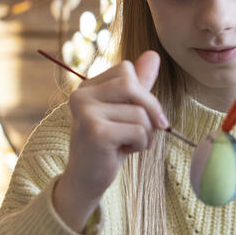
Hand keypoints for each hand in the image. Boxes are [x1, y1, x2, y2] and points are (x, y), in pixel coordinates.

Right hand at [53, 50, 167, 229]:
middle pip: (133, 85)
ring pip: (139, 112)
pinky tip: (125, 152)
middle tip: (154, 129)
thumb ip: (138, 85)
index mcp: (87, 87)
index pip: (126, 70)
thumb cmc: (109, 145)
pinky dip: (141, 144)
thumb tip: (153, 55)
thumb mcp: (124, 111)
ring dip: (146, 133)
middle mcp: (81, 95)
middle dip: (151, 109)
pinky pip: (138, 130)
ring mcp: (86, 113)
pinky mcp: (96, 131)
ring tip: (132, 144)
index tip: (143, 114)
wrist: (87, 180)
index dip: (143, 92)